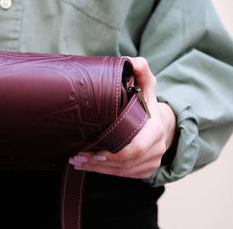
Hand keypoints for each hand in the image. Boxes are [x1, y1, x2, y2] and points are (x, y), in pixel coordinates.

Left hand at [69, 57, 176, 178]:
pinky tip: (85, 166)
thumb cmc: (148, 101)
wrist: (162, 122)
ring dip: (96, 169)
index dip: (111, 153)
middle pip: (123, 163)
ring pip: (120, 172)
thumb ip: (141, 70)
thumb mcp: (147, 83)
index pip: (133, 149)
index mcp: (155, 131)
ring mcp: (150, 163)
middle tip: (74, 157)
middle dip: (97, 163)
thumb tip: (132, 62)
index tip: (90, 151)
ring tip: (75, 161)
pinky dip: (102, 173)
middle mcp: (156, 150)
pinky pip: (122, 175)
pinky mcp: (143, 171)